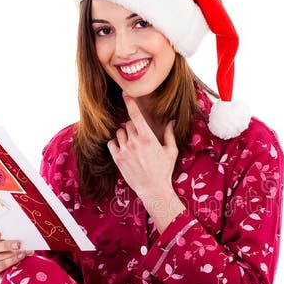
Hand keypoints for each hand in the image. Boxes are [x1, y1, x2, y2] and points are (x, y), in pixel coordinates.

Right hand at [0, 227, 33, 276]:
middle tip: (18, 244)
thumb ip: (9, 235)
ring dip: (12, 254)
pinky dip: (12, 261)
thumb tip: (20, 234)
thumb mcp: (6, 238)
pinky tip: (19, 258)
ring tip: (23, 252)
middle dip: (6, 245)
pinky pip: (1, 265)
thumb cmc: (8, 246)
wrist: (10, 264)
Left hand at [107, 96, 184, 231]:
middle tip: (141, 138)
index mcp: (148, 137)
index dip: (130, 102)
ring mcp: (124, 150)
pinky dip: (116, 143)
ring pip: (120, 132)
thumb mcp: (171, 151)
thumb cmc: (164, 170)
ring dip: (125, 135)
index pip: (135, 115)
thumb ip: (169, 134)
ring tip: (133, 145)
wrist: (153, 189)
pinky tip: (124, 149)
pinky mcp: (117, 159)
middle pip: (128, 123)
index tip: (125, 93)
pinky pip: (112, 143)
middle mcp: (134, 141)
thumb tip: (171, 121)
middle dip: (133, 127)